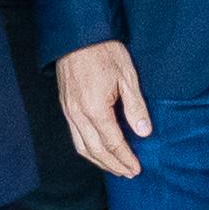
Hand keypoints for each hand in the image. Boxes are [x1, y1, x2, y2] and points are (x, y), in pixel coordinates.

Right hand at [55, 40, 153, 178]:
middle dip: (113, 164)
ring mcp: (68, 111)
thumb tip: (144, 132)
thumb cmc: (105, 52)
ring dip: (98, 161)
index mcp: (95, 109)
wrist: (77, 36)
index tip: (136, 169)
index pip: (112, 143)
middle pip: (95, 150)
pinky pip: (74, 136)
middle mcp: (77, 114)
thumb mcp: (128, 77)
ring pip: (81, 146)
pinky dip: (87, 149)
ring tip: (115, 168)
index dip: (125, 158)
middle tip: (129, 173)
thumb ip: (135, 107)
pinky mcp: (65, 107)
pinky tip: (98, 151)